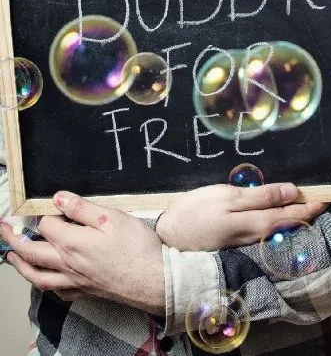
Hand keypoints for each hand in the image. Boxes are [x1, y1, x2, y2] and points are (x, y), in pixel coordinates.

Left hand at [0, 191, 164, 310]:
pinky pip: (56, 291)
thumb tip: (58, 199)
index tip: (43, 204)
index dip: (43, 212)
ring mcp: (75, 281)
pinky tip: (46, 278)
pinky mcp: (85, 292)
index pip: (45, 225)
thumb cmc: (137, 249)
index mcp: (72, 243)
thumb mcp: (111, 217)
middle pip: (31, 253)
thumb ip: (81, 208)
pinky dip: (44, 284)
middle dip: (13, 239)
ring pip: (37, 276)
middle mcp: (68, 265)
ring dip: (21, 265)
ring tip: (12, 256)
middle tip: (3, 229)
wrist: (156, 281)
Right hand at [156, 182, 325, 250]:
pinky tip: (278, 221)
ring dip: (292, 220)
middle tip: (323, 203)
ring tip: (306, 209)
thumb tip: (292, 191)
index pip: (291, 215)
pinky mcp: (235, 245)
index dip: (309, 206)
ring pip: (276, 231)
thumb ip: (260, 196)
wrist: (168, 238)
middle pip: (286, 225)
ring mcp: (245, 244)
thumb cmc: (195, 212)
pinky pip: (264, 235)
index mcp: (256, 224)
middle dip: (305, 214)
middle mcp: (255, 238)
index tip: (327, 198)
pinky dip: (276, 226)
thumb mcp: (228, 197)